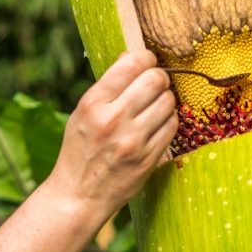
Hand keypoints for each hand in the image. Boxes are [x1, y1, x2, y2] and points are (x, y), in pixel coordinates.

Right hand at [44, 49, 177, 222]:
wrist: (79, 195)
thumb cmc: (79, 150)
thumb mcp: (83, 113)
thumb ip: (107, 86)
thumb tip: (132, 56)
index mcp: (93, 104)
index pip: (131, 64)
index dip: (146, 58)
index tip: (147, 62)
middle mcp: (113, 120)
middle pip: (155, 80)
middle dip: (159, 77)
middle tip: (154, 84)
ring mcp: (133, 141)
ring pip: (168, 101)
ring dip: (165, 99)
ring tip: (154, 106)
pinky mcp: (148, 158)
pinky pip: (172, 125)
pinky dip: (168, 120)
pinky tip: (157, 124)